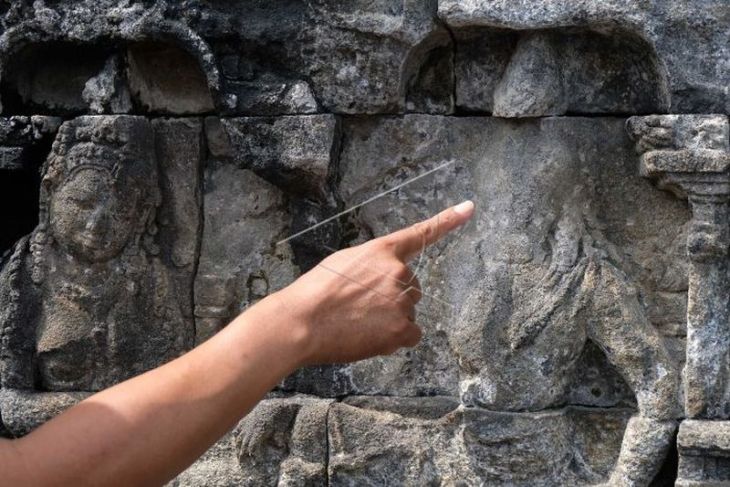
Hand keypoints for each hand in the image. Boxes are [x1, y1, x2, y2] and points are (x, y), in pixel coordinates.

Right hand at [261, 201, 474, 365]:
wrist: (302, 322)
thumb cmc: (314, 293)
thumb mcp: (343, 263)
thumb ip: (371, 267)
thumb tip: (381, 284)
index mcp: (382, 251)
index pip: (420, 233)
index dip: (448, 220)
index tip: (469, 208)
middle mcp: (398, 272)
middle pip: (412, 287)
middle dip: (393, 298)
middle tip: (362, 308)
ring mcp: (402, 300)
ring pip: (408, 311)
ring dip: (392, 319)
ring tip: (359, 323)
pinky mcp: (402, 328)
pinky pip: (412, 334)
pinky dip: (396, 338)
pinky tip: (372, 337)